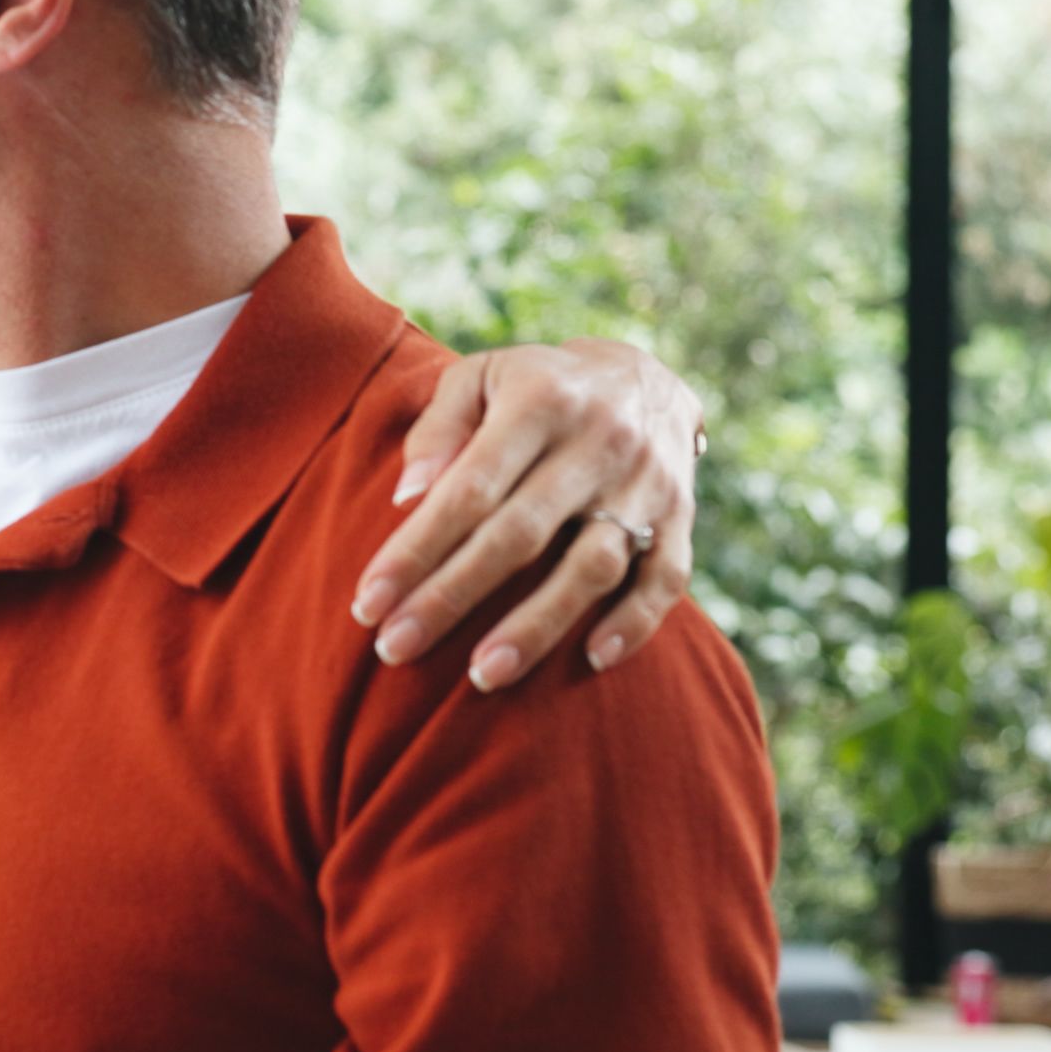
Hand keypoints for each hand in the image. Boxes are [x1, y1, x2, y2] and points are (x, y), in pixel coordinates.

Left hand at [352, 338, 701, 689]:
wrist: (645, 377)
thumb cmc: (534, 387)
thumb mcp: (480, 377)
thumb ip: (438, 429)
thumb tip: (407, 497)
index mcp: (539, 402)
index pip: (468, 489)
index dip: (416, 550)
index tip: (368, 604)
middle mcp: (597, 444)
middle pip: (519, 535)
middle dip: (453, 597)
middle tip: (397, 649)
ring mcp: (646, 484)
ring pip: (593, 566)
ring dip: (537, 626)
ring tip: (483, 674)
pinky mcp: (683, 517)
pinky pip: (667, 578)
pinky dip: (634, 623)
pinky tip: (591, 660)